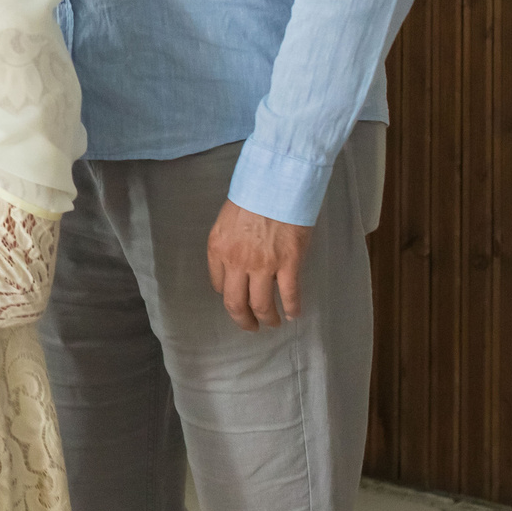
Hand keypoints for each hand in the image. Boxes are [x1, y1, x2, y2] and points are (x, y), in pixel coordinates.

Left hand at [207, 199, 311, 330]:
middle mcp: (236, 262)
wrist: (276, 183)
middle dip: (242, 319)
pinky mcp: (288, 263)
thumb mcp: (226, 220)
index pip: (218, 284)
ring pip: (261, 304)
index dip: (228, 295)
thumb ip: (227, 244)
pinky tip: (293, 314)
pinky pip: (289, 294)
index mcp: (218, 249)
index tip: (237, 299)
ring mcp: (263, 265)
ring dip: (267, 318)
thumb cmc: (252, 195)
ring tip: (272, 323)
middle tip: (250, 327)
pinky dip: (291, 308)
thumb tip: (233, 265)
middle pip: (235, 303)